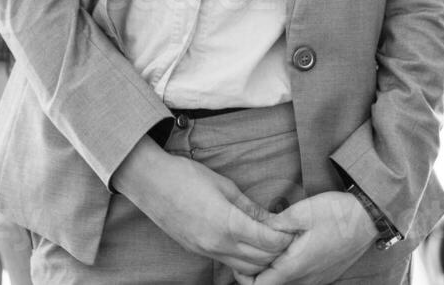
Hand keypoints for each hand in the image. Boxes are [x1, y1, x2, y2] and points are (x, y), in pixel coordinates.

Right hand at [112, 140, 292, 276]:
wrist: (149, 181)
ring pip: (245, 268)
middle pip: (261, 261)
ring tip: (270, 243)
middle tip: (288, 237)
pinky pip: (228, 264)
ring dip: (262, 259)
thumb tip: (271, 219)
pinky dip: (244, 260)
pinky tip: (248, 246)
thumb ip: (248, 207)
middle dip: (278, 251)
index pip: (269, 241)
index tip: (294, 228)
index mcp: (227, 223)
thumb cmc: (185, 175)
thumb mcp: (223, 185)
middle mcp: (218, 244)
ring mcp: (206, 250)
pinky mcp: (198, 251)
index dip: (285, 237)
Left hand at [234, 192, 373, 284]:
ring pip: (286, 283)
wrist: (369, 218)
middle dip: (257, 272)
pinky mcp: (325, 274)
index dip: (245, 277)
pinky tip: (287, 250)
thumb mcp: (301, 212)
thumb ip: (274, 224)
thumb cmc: (336, 214)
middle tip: (250, 250)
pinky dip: (288, 269)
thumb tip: (255, 229)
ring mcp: (317, 279)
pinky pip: (300, 279)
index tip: (240, 260)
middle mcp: (306, 279)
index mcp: (295, 267)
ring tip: (267, 249)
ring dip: (273, 270)